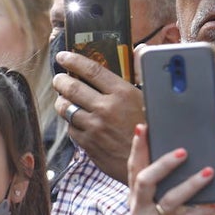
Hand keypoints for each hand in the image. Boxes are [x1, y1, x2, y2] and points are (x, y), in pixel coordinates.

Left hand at [52, 50, 143, 182]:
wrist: (152, 165)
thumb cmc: (155, 130)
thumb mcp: (151, 99)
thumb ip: (141, 73)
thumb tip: (140, 49)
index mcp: (122, 93)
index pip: (91, 70)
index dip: (73, 60)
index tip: (63, 55)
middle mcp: (105, 108)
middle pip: (71, 87)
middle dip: (61, 80)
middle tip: (59, 78)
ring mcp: (94, 127)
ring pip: (65, 108)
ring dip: (62, 101)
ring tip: (64, 99)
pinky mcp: (88, 144)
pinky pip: (71, 128)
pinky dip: (71, 122)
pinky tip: (76, 119)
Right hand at [126, 124, 214, 214]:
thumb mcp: (170, 200)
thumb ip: (171, 181)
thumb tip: (190, 150)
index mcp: (136, 195)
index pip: (134, 166)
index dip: (138, 147)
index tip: (143, 127)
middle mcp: (137, 208)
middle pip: (144, 181)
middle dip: (164, 164)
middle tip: (185, 151)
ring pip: (168, 200)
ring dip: (191, 184)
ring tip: (210, 172)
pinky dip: (201, 211)